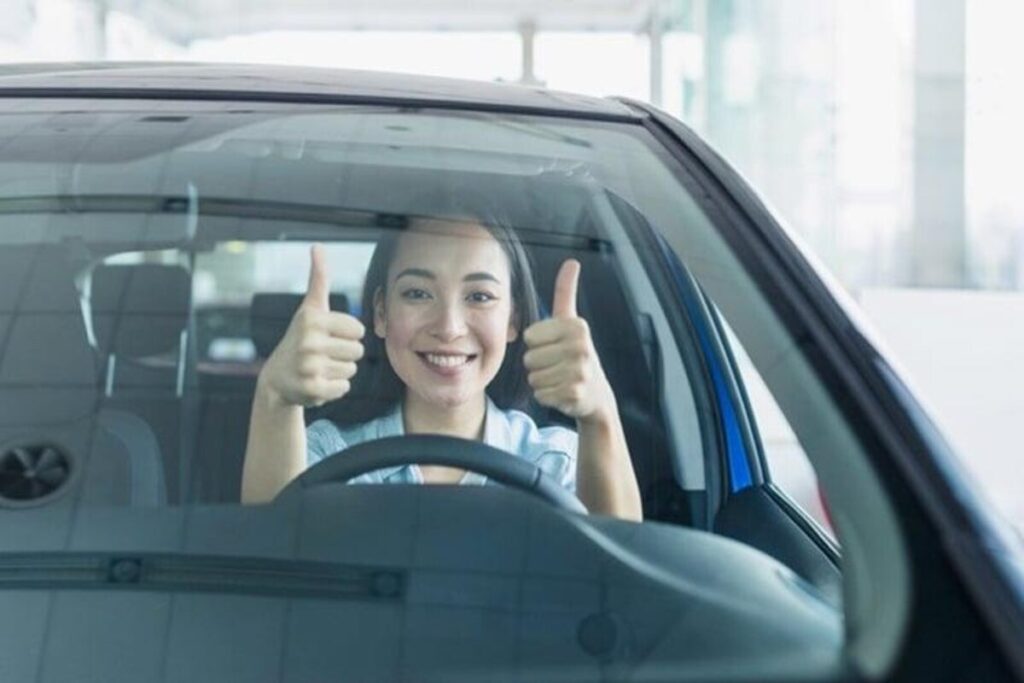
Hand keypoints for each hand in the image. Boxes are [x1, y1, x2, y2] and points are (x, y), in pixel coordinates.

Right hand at [258, 244, 364, 407]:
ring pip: (352, 370)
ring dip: (339, 371)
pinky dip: (335, 388)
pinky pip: (344, 388)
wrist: (277, 379)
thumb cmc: (300, 338)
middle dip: (344, 354)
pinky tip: (317, 382)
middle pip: (358, 351)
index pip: (359, 330)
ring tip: (319, 368)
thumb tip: (317, 246)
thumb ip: (318, 279)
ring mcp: (309, 367)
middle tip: (322, 355)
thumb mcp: (309, 308)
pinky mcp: (312, 390)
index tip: (327, 336)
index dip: (347, 335)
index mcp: (312, 319)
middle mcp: (308, 341)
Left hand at [523, 259, 615, 422]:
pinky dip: (546, 396)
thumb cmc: (577, 354)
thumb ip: (566, 292)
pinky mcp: (574, 393)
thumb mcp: (572, 322)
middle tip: (559, 366)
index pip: (529, 336)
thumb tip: (571, 261)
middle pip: (529, 358)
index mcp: (576, 326)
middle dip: (538, 365)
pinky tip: (562, 393)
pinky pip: (540, 394)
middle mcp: (581, 347)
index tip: (556, 346)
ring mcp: (579, 371)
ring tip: (560, 378)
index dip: (538, 344)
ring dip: (541, 381)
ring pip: (533, 377)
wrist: (596, 395)